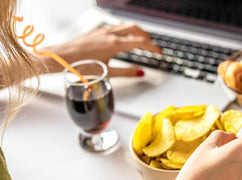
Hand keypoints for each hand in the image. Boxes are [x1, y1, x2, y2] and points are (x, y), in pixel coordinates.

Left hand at [41, 23, 161, 76]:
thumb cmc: (81, 66)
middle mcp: (110, 34)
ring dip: (137, 31)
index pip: (141, 43)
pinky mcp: (97, 31)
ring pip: (126, 26)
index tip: (160, 52)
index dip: (153, 48)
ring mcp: (103, 31)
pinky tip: (124, 37)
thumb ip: (127, 72)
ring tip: (142, 40)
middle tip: (153, 46)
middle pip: (136, 29)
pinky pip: (117, 27)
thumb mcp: (107, 72)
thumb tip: (140, 73)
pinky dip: (126, 30)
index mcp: (114, 44)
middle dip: (147, 36)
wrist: (62, 57)